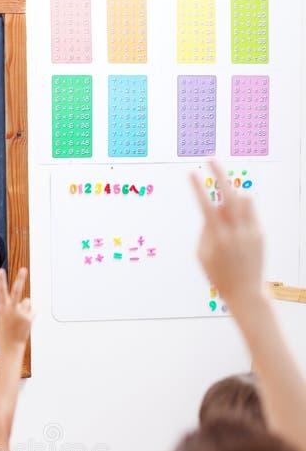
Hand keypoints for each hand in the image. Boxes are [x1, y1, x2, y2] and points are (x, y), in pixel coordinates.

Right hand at [0, 267, 32, 348]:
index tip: (1, 271)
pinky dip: (30, 314)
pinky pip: (32, 310)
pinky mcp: (29, 318)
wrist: (11, 345)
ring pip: (27, 301)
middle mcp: (11, 309)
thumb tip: (10, 298)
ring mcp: (20, 313)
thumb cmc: (4, 331)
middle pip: (16, 291)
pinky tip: (25, 322)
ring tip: (20, 318)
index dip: (1, 281)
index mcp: (3, 308)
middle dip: (20, 279)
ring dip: (25, 307)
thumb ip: (4, 307)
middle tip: (24, 270)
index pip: (1, 291)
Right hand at [190, 160, 265, 312]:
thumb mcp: (202, 255)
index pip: (205, 205)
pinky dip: (240, 212)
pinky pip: (249, 212)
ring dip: (232, 198)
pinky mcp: (259, 233)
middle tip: (211, 159)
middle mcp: (234, 232)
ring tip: (225, 212)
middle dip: (219, 174)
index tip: (190, 172)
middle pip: (228, 194)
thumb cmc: (218, 275)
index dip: (197, 188)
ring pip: (243, 200)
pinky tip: (235, 226)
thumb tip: (214, 208)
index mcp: (217, 238)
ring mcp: (249, 231)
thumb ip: (205, 230)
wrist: (244, 292)